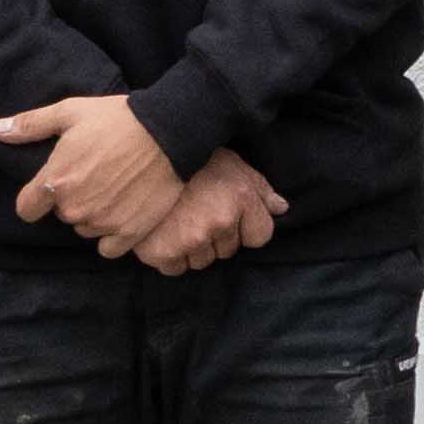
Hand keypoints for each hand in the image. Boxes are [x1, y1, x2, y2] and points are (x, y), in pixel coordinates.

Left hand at [0, 88, 186, 249]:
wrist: (168, 133)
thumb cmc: (117, 119)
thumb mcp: (70, 112)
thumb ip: (31, 125)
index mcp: (55, 182)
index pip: (26, 209)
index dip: (35, 199)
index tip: (50, 188)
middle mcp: (75, 208)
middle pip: (62, 216)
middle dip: (72, 200)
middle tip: (94, 175)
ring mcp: (102, 223)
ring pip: (85, 230)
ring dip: (94, 215)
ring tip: (114, 189)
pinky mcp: (129, 233)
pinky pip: (108, 248)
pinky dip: (113, 235)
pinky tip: (124, 212)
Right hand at [126, 149, 284, 276]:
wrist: (142, 155)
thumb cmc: (191, 159)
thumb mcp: (232, 163)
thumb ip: (259, 188)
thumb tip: (280, 208)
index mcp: (241, 199)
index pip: (260, 236)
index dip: (245, 226)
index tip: (227, 212)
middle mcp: (220, 223)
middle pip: (229, 250)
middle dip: (217, 236)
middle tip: (197, 211)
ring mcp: (191, 239)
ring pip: (202, 261)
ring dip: (193, 248)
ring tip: (179, 220)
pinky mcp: (162, 252)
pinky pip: (175, 268)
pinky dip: (169, 256)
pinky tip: (163, 233)